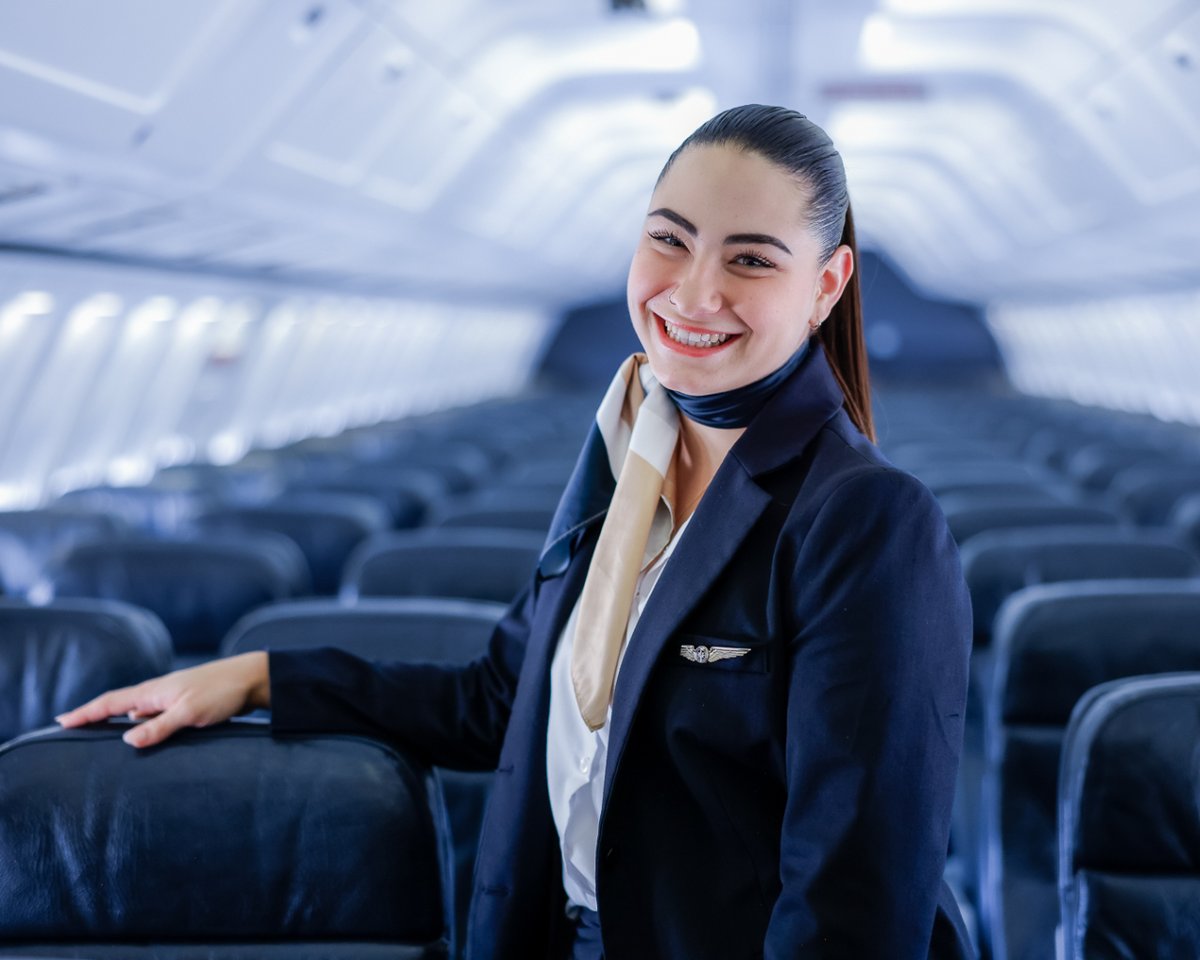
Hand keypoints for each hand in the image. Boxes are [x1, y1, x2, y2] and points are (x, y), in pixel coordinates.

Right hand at [56, 652, 270, 748]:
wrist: (252, 679)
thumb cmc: (222, 692)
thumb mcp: (189, 712)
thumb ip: (160, 726)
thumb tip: (127, 740)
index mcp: (154, 692)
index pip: (111, 703)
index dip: (85, 712)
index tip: (61, 721)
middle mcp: (158, 693)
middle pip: (118, 704)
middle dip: (93, 715)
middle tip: (69, 726)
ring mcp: (171, 698)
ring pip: (135, 710)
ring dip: (115, 719)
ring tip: (95, 732)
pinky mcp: (185, 704)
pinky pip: (153, 715)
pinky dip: (139, 723)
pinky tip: (139, 733)